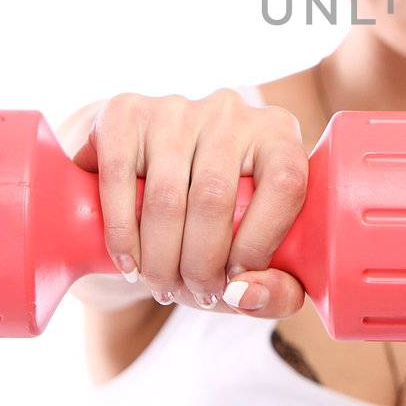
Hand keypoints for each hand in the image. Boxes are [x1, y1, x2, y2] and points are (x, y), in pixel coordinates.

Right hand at [71, 89, 310, 317]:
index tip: (235, 282)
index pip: (286, 184)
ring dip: (160, 259)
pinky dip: (122, 235)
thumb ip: (276, 290)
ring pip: (166, 197)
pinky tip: (130, 265)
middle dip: (199, 265)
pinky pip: (120, 178)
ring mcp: (176, 108)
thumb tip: (244, 293)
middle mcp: (231, 111)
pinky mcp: (125, 114)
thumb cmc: (215, 222)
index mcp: (279, 135)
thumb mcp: (257, 255)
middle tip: (191, 296)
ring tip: (161, 287)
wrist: (141, 169)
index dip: (260, 244)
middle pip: (215, 198)